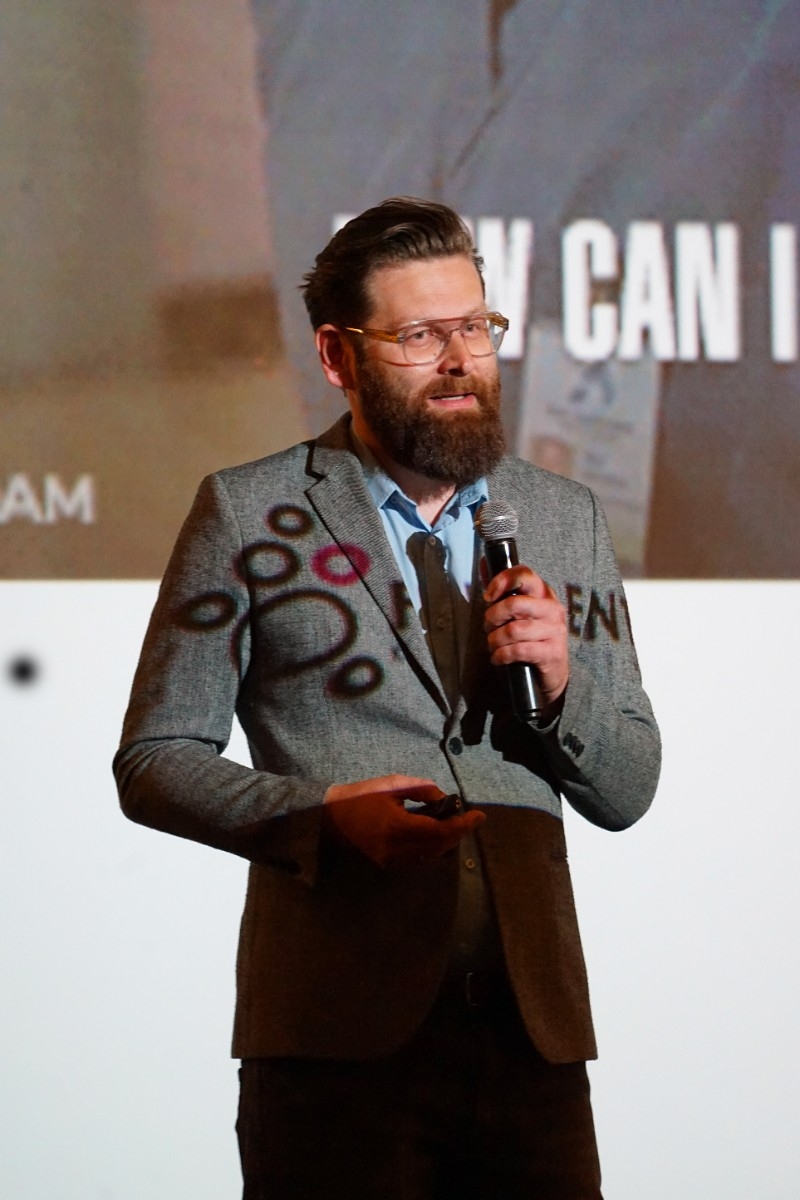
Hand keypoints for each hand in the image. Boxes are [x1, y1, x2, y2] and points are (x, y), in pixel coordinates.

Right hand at [323, 774, 484, 867]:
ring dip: (447, 842)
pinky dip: (432, 849)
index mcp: (397, 828)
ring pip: (431, 857)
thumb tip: (444, 799)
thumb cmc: (360, 796)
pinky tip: (435, 835)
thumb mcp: (393, 785)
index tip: (479, 816)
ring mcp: (392, 861)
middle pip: (439, 847)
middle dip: (458, 833)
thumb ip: (422, 790)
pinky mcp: (387, 865)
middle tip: (469, 819)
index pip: (440, 831)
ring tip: (454, 825)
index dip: (463, 825)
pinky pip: (419, 860)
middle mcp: (397, 850)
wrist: (328, 818)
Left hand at [482, 565, 568, 709]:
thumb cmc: (532, 637)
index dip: (502, 581)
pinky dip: (502, 655)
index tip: (488, 595)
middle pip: (514, 604)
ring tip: (493, 645)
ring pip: (513, 630)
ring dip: (495, 640)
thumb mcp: (519, 612)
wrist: (553, 672)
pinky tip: (499, 658)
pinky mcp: (552, 653)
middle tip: (488, 627)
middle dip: (492, 617)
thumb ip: (503, 589)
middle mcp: (552, 609)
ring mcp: (555, 631)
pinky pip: (518, 650)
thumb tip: (484, 562)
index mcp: (544, 594)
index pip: (525, 575)